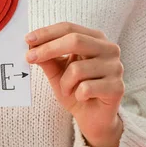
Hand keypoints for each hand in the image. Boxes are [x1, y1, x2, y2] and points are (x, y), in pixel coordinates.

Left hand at [25, 22, 123, 146]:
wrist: (92, 118)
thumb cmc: (75, 90)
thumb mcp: (57, 72)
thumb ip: (47, 58)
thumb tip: (30, 43)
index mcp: (95, 39)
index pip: (69, 28)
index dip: (47, 33)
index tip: (27, 39)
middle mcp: (109, 49)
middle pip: (75, 40)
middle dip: (48, 49)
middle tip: (29, 58)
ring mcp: (116, 67)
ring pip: (77, 69)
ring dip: (64, 83)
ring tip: (68, 90)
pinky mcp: (118, 87)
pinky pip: (86, 88)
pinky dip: (77, 95)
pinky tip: (82, 98)